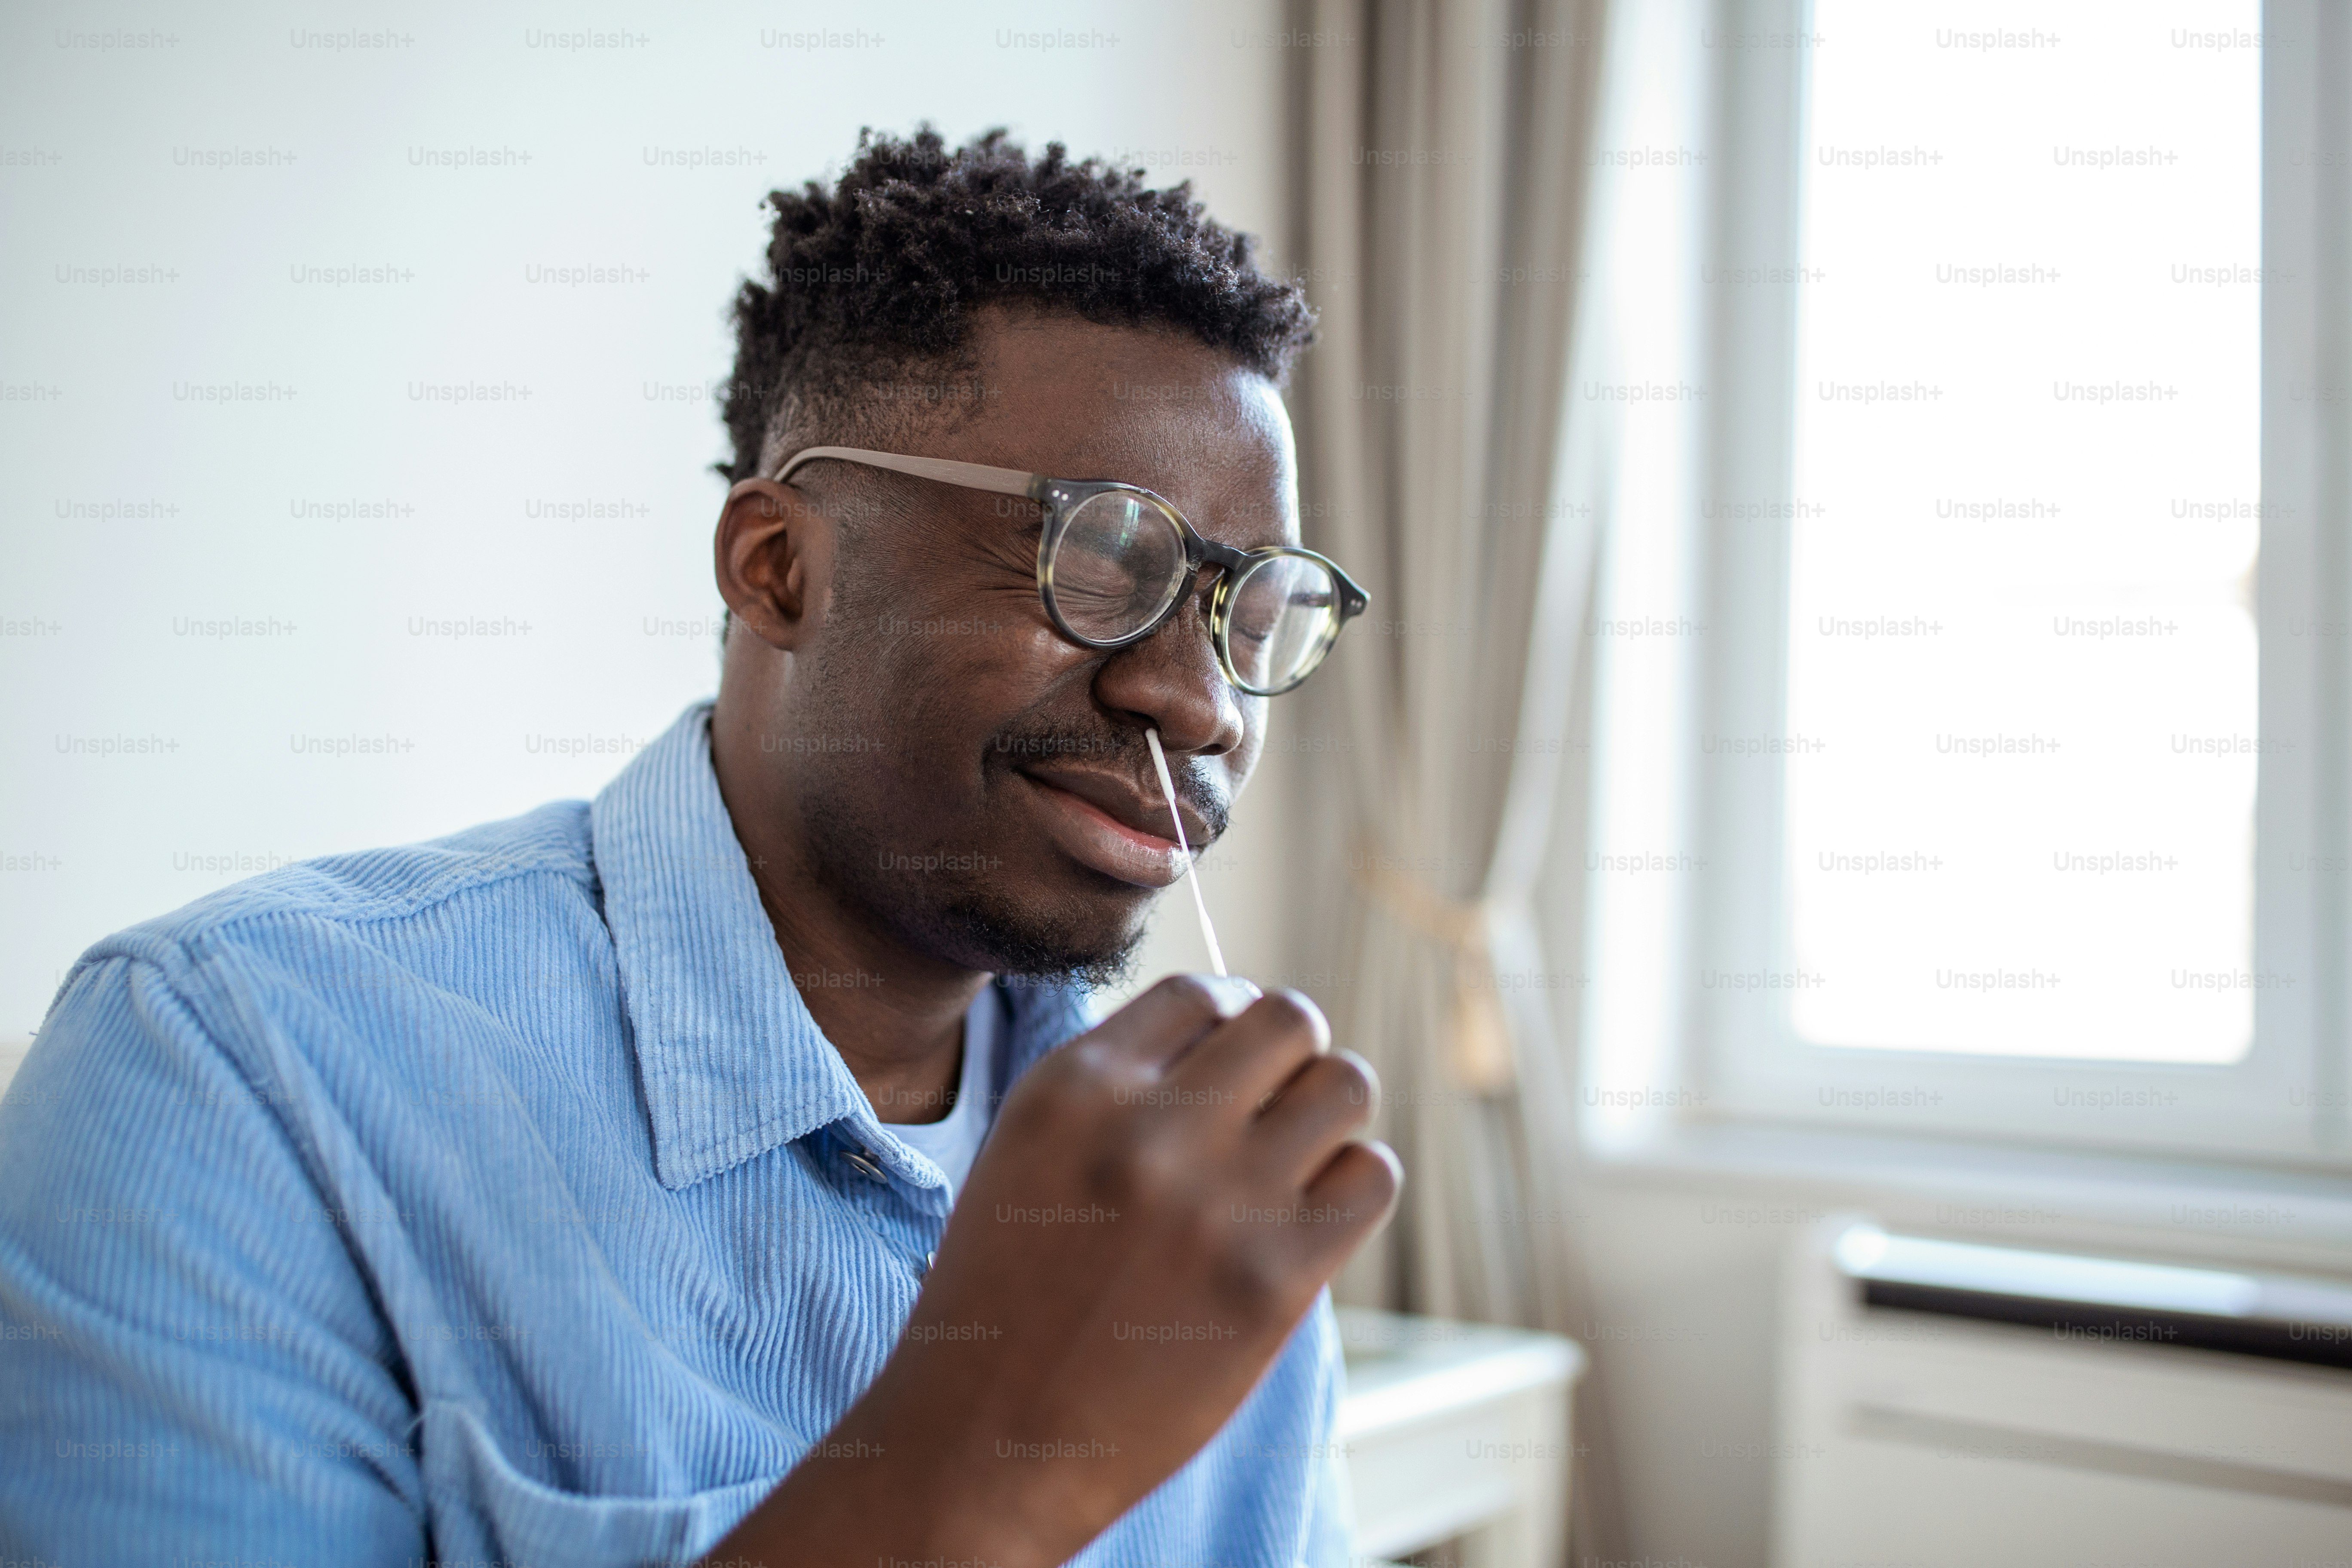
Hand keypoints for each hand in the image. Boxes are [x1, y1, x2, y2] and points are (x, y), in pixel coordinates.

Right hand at [707, 975, 1399, 1567]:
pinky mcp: (1275, 1279)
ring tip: (1295, 1164)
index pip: (1201, 992)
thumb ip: (1121, 1086)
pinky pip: (1371, 1176)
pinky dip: (1352, 1188)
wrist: (983, 1444)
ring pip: (1347, 1085)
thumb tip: (1233, 1031)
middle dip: (1292, 1056)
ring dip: (1331, 1115)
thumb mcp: (1030, 1152)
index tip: (1229, 1065)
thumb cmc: (1008, 1299)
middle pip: (1290, 1019)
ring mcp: (1219, 1200)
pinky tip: (1310, 1221)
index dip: (1229, 1021)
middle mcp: (1150, 1126)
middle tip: (1272, 1110)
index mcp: (1077, 1086)